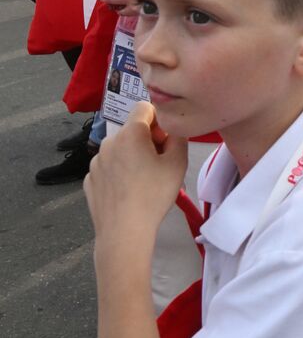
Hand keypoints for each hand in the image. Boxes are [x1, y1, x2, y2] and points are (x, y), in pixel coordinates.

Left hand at [84, 102, 187, 250]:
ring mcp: (95, 162)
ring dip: (132, 156)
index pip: (145, 107)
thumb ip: (178, 135)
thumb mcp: (178, 162)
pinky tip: (127, 191)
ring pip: (119, 149)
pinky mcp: (88, 179)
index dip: (159, 120)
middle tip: (159, 164)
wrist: (123, 231)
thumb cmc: (154, 194)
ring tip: (143, 181)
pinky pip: (108, 167)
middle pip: (132, 130)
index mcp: (130, 133)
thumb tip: (171, 128)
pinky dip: (119, 172)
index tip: (165, 141)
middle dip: (147, 140)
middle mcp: (108, 142)